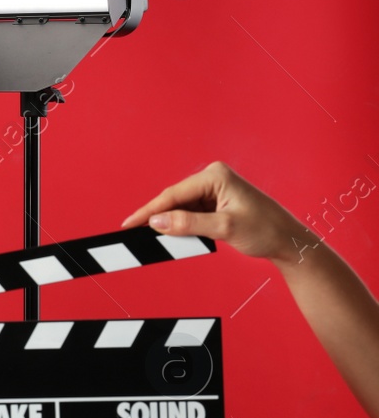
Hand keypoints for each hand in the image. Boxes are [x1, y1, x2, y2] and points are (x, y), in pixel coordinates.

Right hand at [120, 161, 310, 263]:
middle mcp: (213, 178)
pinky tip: (176, 236)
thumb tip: (156, 221)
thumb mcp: (224, 228)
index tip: (128, 223)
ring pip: (181, 208)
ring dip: (170, 223)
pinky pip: (190, 213)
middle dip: (157, 217)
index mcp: (215, 176)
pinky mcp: (216, 203)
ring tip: (157, 239)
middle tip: (136, 234)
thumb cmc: (266, 230)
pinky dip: (182, 226)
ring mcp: (214, 190)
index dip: (148, 210)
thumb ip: (188, 224)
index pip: (173, 194)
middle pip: (174, 200)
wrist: (289, 242)